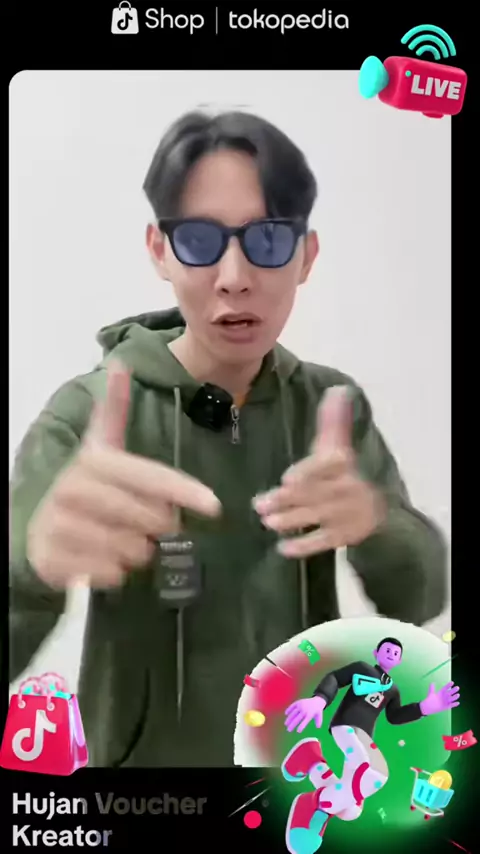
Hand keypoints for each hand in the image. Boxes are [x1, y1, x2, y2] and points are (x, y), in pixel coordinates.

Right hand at [27, 361, 220, 588]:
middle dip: (158, 525)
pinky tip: (103, 557)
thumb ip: (113, 411)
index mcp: (94, 460)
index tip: (214, 506)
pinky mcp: (55, 560)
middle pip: (151, 517)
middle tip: (146, 523)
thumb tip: (119, 363)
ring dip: (137, 550)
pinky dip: (117, 571)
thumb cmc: (85, 489)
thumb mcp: (100, 448)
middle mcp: (74, 489)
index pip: (151, 476)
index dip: (184, 491)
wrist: (39, 532)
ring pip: (134, 548)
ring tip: (120, 538)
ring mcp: (62, 526)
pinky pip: (113, 572)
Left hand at [254, 386, 385, 557]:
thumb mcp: (338, 446)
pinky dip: (304, 545)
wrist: (375, 511)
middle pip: (315, 493)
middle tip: (259, 505)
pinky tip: (283, 548)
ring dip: (291, 520)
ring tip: (268, 522)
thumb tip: (338, 389)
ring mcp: (346, 514)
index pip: (327, 467)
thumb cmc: (344, 472)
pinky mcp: (344, 536)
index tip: (287, 478)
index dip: (308, 472)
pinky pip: (323, 541)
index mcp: (342, 464)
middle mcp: (347, 488)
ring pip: (316, 517)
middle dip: (287, 500)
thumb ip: (333, 421)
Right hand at [285, 697, 325, 732]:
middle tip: (288, 730)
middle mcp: (304, 710)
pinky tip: (286, 714)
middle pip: (297, 719)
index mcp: (310, 714)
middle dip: (292, 725)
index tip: (298, 731)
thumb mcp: (319, 716)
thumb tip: (317, 727)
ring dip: (289, 719)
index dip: (301, 726)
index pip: (305, 721)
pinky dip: (289, 709)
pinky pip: (292, 706)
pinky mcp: (298, 702)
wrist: (317, 700)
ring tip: (285, 724)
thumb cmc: (317, 710)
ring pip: (293, 713)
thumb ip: (318, 722)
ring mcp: (301, 705)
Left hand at [420, 681, 459, 715]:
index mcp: (442, 692)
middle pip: (450, 692)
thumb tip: (432, 682)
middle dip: (454, 690)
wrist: (429, 707)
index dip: (449, 685)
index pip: (446, 688)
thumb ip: (432, 688)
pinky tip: (458, 703)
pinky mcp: (446, 706)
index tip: (452, 682)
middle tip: (457, 687)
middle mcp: (445, 696)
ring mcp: (446, 701)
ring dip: (455, 697)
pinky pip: (451, 705)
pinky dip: (454, 704)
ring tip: (458, 695)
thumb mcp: (431, 693)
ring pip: (452, 699)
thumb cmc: (430, 699)